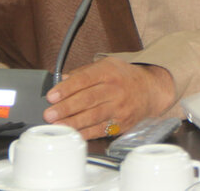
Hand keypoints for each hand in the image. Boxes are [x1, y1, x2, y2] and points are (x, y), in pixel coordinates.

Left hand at [44, 57, 174, 139]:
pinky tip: (73, 133)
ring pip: (93, 116)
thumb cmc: (124, 77)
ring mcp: (119, 107)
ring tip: (57, 125)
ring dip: (72, 122)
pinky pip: (100, 130)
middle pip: (88, 99)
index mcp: (109, 72)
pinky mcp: (121, 123)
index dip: (67, 89)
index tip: (52, 96)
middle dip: (66, 108)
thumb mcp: (106, 65)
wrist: (150, 90)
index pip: (85, 79)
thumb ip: (83, 72)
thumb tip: (61, 80)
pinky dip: (85, 133)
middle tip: (49, 114)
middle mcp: (115, 89)